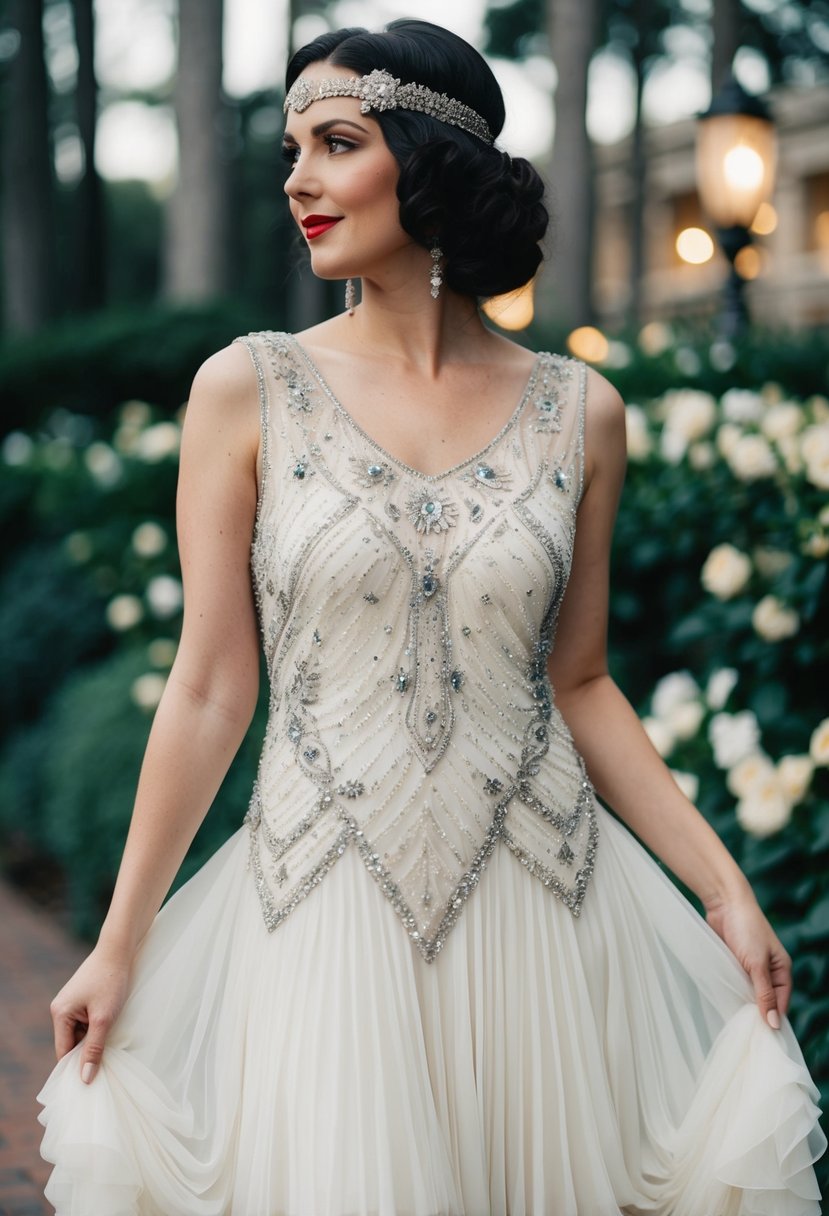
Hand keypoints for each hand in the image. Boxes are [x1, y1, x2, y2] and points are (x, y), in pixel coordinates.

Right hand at [49, 946, 131, 1083]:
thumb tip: (85, 1078)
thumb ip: (95, 1049)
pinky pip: (86, 1022)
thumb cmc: (111, 981)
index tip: (91, 1083)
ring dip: (94, 1040)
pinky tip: (111, 1031)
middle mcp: (60, 1009)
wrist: (119, 949)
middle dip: (87, 1054)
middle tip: (105, 1069)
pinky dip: (97, 1028)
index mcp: (60, 1014)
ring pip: (81, 1033)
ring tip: (111, 1047)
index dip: (75, 1068)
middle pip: (71, 1043)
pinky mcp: (82, 998)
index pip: (63, 1052)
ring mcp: (71, 1003)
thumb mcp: (104, 1019)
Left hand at [705, 893, 791, 1028]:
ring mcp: (750, 966)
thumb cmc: (745, 929)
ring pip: (748, 992)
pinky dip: (732, 992)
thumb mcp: (756, 964)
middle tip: (747, 1034)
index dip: (773, 1019)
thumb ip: (764, 994)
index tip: (762, 1038)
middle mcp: (768, 970)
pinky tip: (725, 1003)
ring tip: (735, 1023)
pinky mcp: (734, 962)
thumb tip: (774, 1023)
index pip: (781, 1003)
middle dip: (757, 1014)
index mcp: (782, 970)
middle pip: (765, 1000)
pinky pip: (735, 983)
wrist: (724, 902)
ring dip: (742, 1003)